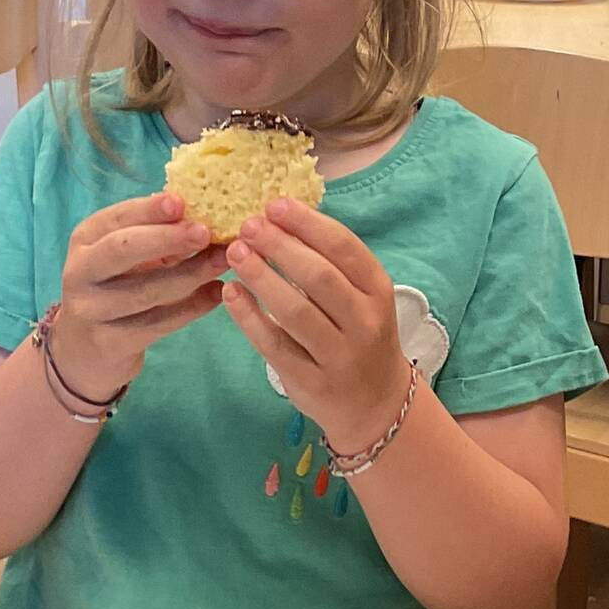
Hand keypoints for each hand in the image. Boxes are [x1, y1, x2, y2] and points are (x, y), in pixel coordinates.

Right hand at [48, 192, 228, 402]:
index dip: (148, 210)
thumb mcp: (126, 254)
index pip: (116, 218)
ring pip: (145, 291)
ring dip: (190, 274)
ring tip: (223, 261)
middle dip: (165, 238)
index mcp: (86, 239)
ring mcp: (91, 310)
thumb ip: (157, 234)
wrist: (85, 347)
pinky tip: (217, 294)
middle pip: (121, 250)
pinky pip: (157, 323)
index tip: (181, 202)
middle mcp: (81, 272)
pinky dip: (191, 307)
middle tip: (205, 231)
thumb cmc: (116, 285)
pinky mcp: (110, 343)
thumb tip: (205, 214)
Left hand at [223, 199, 407, 443]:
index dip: (307, 223)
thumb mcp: (363, 298)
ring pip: (295, 311)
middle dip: (280, 246)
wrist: (375, 404)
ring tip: (235, 252)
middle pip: (319, 277)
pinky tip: (230, 293)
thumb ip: (332, 264)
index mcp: (378, 291)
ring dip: (261, 276)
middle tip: (248, 225)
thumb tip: (281, 219)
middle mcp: (364, 322)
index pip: (344, 248)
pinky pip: (274, 344)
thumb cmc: (361, 336)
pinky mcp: (311, 380)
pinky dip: (249, 317)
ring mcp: (339, 355)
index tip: (275, 204)